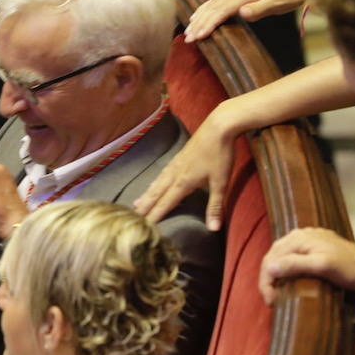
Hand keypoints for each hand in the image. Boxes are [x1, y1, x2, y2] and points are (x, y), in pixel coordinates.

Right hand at [134, 103, 236, 230]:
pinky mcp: (179, 156)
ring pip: (157, 182)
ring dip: (147, 194)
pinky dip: (155, 181)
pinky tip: (155, 181)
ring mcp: (176, 163)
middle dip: (145, 207)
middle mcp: (175, 174)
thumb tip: (213, 229)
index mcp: (183, 182)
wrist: (219, 126)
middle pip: (156, 193)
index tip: (142, 226)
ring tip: (137, 202)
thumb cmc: (220, 154)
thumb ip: (215, 206)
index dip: (154, 216)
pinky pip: (162, 173)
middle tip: (132, 217)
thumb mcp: (221, 182)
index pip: (165, 203)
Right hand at [184, 0, 306, 42]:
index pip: (223, 9)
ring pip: (214, 3)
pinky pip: (219, 0)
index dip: (209, 23)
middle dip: (200, 22)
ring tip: (189, 29)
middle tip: (188, 38)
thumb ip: (260, 8)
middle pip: (214, 6)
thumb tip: (241, 13)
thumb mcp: (279, 3)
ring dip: (200, 16)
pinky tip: (199, 14)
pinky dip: (207, 9)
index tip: (198, 35)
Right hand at [259, 227, 354, 303]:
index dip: (266, 281)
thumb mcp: (322, 266)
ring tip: (276, 292)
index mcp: (298, 239)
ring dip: (275, 275)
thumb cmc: (348, 267)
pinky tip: (287, 280)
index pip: (271, 259)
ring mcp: (305, 240)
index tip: (270, 301)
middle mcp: (298, 236)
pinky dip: (285, 270)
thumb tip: (270, 268)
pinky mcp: (312, 246)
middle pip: (273, 257)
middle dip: (268, 279)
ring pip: (280, 257)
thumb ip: (295, 264)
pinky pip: (291, 257)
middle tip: (271, 300)